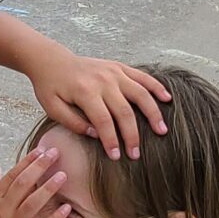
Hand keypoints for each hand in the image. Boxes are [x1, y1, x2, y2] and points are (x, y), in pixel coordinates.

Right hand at [0, 148, 68, 217]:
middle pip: (22, 184)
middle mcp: (0, 212)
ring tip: (63, 175)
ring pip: (32, 204)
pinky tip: (66, 208)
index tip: (41, 150)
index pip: (11, 176)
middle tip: (56, 153)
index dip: (27, 161)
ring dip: (48, 188)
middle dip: (40, 167)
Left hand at [31, 53, 170, 160]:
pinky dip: (156, 87)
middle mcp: (103, 81)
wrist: (52, 60)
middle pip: (124, 111)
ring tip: (162, 130)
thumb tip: (96, 134)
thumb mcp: (52, 108)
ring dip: (153, 113)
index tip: (117, 156)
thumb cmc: (51, 87)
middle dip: (132, 135)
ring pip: (140, 93)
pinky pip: (142, 77)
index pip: (103, 121)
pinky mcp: (120, 67)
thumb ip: (73, 123)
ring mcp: (114, 72)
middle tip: (136, 154)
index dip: (111, 141)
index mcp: (85, 92)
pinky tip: (167, 99)